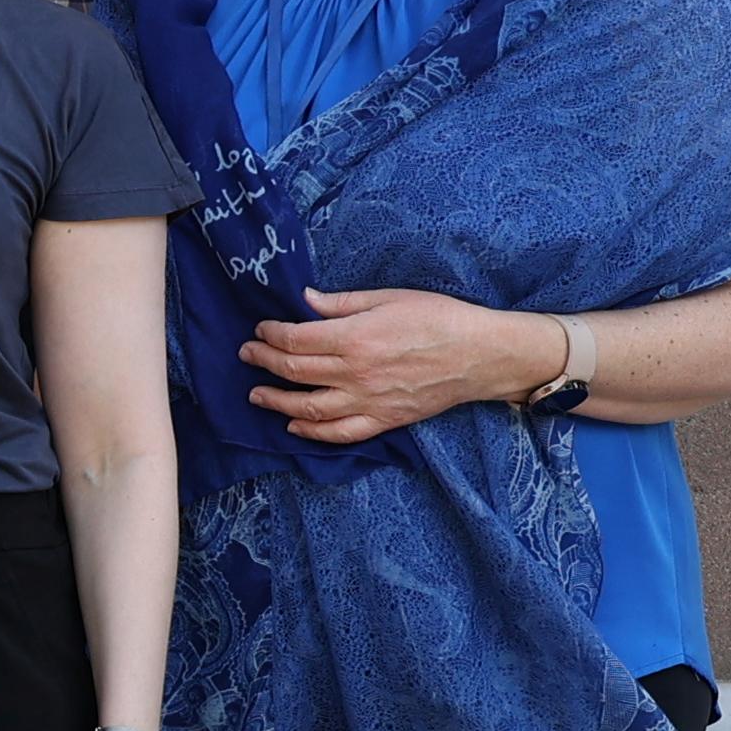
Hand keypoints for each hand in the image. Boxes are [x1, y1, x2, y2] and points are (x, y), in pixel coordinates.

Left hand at [239, 286, 551, 446]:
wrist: (482, 354)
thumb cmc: (440, 318)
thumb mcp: (390, 298)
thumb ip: (343, 303)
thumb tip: (304, 299)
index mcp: (355, 338)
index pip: (295, 339)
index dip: (271, 334)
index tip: (260, 329)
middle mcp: (356, 373)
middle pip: (294, 371)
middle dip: (264, 361)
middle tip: (247, 354)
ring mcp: (369, 401)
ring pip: (308, 408)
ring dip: (275, 401)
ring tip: (256, 394)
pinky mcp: (384, 420)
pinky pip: (340, 433)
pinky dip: (311, 432)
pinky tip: (293, 425)